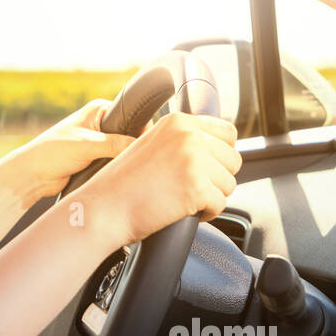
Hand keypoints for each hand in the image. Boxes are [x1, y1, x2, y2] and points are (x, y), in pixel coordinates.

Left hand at [0, 99, 136, 209]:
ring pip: (123, 150)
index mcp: (99, 109)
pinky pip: (115, 162)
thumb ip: (114, 144)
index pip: (131, 116)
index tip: (149, 145)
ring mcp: (99, 142)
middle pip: (130, 134)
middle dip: (134, 147)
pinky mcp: (96, 158)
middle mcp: (100, 123)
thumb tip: (140, 146)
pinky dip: (118, 168)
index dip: (142, 130)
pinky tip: (124, 175)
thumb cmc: (52, 152)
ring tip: (134, 169)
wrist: (33, 175)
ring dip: (125, 160)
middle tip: (142, 160)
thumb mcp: (87, 145)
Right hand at [77, 111, 241, 248]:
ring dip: (211, 196)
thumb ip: (181, 140)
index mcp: (178, 121)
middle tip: (190, 188)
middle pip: (233, 160)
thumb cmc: (121, 185)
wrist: (103, 210)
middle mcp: (188, 135)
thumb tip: (215, 149)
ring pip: (229, 184)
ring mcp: (193, 160)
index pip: (228, 133)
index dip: (220, 155)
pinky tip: (183, 211)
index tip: (206, 168)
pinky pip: (220, 204)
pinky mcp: (196, 187)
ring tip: (183, 199)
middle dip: (216, 178)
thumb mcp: (150, 146)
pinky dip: (206, 213)